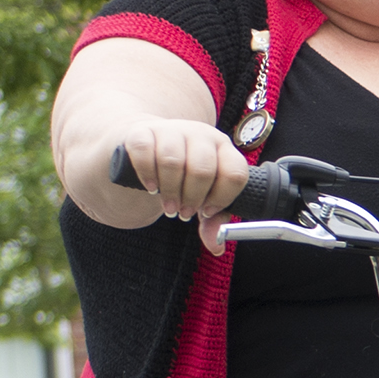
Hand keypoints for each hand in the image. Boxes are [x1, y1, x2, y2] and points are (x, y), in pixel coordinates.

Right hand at [115, 119, 250, 253]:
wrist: (149, 145)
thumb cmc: (183, 174)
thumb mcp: (203, 194)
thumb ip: (213, 220)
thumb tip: (216, 247)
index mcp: (223, 149)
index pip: (235, 173)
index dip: (222, 198)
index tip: (207, 211)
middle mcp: (201, 135)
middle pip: (202, 169)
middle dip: (192, 198)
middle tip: (183, 213)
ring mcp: (172, 130)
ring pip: (172, 161)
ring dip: (170, 191)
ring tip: (169, 206)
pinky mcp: (143, 132)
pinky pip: (144, 152)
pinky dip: (147, 175)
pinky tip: (151, 188)